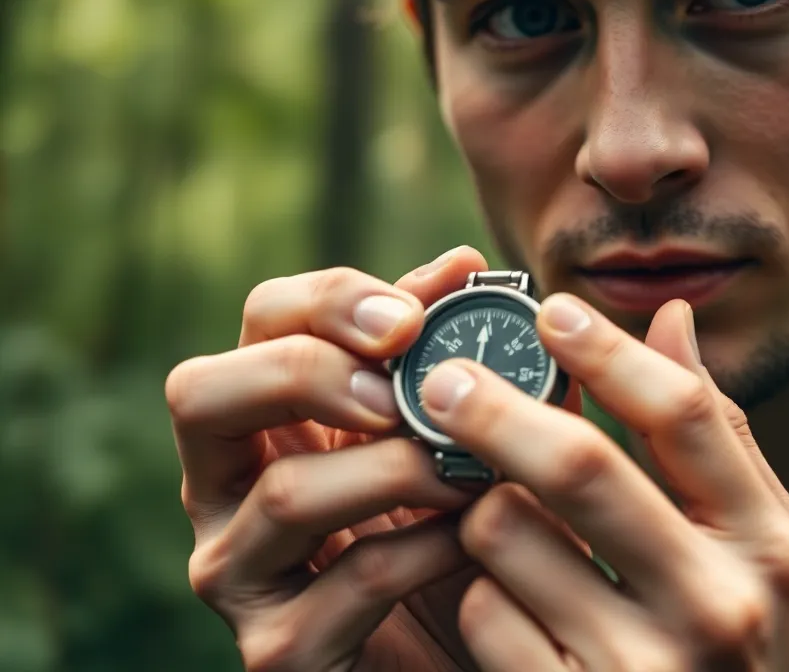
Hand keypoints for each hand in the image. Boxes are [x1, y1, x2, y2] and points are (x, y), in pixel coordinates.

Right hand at [165, 247, 494, 670]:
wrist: (474, 651)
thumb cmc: (461, 526)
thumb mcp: (459, 430)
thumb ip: (452, 352)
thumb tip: (463, 261)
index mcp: (268, 416)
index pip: (262, 320)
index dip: (331, 302)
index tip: (413, 318)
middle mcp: (225, 490)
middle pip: (202, 392)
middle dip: (310, 373)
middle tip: (399, 392)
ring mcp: (240, 574)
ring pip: (286, 494)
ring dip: (399, 469)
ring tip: (475, 470)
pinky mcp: (279, 653)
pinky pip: (352, 581)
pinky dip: (429, 550)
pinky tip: (479, 540)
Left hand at [418, 296, 788, 670]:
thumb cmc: (778, 659)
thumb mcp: (782, 553)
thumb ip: (723, 442)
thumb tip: (671, 318)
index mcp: (772, 545)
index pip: (684, 415)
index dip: (607, 349)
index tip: (550, 309)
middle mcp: (715, 605)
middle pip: (580, 466)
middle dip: (495, 408)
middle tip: (444, 377)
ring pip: (508, 539)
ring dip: (486, 512)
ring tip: (501, 519)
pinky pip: (485, 619)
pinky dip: (481, 594)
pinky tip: (510, 603)